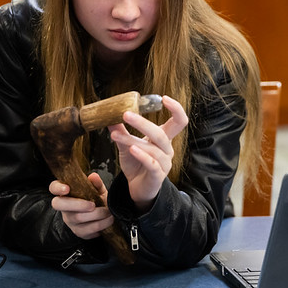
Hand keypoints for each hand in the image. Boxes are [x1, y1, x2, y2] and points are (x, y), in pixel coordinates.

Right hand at [49, 173, 114, 239]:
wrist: (102, 217)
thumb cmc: (96, 200)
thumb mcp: (98, 190)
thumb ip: (96, 183)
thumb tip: (93, 177)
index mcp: (66, 193)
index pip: (53, 187)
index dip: (57, 188)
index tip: (67, 188)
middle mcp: (64, 207)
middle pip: (59, 204)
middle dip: (77, 204)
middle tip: (93, 205)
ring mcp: (69, 220)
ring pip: (77, 218)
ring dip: (96, 214)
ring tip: (107, 211)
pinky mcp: (78, 232)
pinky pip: (87, 230)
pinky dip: (101, 224)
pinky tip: (108, 219)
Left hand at [108, 95, 187, 212]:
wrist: (137, 189)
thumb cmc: (136, 164)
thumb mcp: (126, 145)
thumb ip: (120, 131)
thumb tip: (108, 116)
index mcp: (163, 139)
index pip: (179, 121)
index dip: (176, 109)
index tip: (164, 98)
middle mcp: (167, 150)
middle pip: (161, 133)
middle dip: (143, 123)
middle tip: (125, 114)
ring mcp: (164, 164)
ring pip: (153, 149)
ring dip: (133, 140)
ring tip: (115, 135)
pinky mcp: (158, 176)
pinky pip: (152, 164)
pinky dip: (142, 155)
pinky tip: (132, 149)